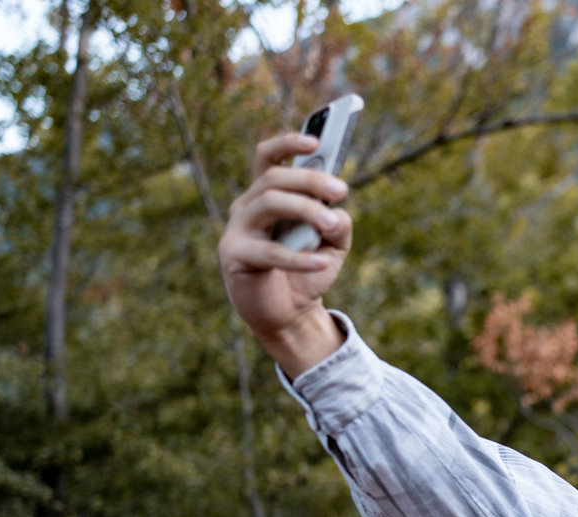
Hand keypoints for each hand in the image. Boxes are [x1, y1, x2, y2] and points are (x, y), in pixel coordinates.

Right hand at [217, 133, 353, 374]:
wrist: (289, 315)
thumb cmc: (308, 271)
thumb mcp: (334, 245)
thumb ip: (338, 223)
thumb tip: (336, 213)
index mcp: (268, 196)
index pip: (269, 159)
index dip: (288, 144)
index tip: (316, 140)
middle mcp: (248, 207)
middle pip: (273, 178)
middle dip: (310, 179)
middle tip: (342, 189)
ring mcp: (238, 230)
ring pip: (268, 203)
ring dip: (305, 208)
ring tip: (331, 223)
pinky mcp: (235, 257)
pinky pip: (268, 252)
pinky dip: (298, 257)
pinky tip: (322, 262)